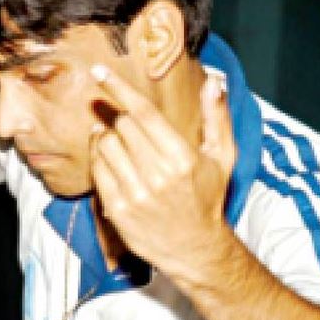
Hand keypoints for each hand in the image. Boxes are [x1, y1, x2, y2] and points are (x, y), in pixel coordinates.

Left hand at [88, 66, 236, 287]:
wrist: (194, 248)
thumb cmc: (207, 198)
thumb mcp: (222, 158)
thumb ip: (218, 118)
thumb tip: (214, 82)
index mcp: (182, 158)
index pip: (143, 113)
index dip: (119, 89)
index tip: (100, 72)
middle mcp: (157, 175)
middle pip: (122, 126)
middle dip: (121, 118)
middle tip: (126, 123)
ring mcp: (134, 194)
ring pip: (105, 145)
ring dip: (106, 136)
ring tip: (116, 140)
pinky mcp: (117, 209)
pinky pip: (97, 169)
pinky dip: (99, 157)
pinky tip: (109, 158)